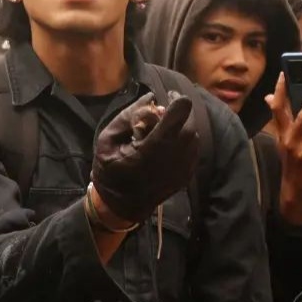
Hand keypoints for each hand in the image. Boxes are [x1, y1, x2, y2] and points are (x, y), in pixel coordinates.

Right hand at [92, 92, 198, 222]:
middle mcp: (172, 159)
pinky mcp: (186, 176)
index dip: (177, 99)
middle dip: (180, 113)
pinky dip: (184, 141)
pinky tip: (167, 145)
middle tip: (164, 113)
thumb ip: (128, 115)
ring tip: (163, 131)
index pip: (179, 114)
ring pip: (194, 136)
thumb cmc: (110, 171)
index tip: (168, 96)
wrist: (121, 206)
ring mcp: (183, 170)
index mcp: (151, 149)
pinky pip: (194, 149)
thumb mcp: (107, 139)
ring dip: (182, 127)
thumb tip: (151, 97)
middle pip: (190, 124)